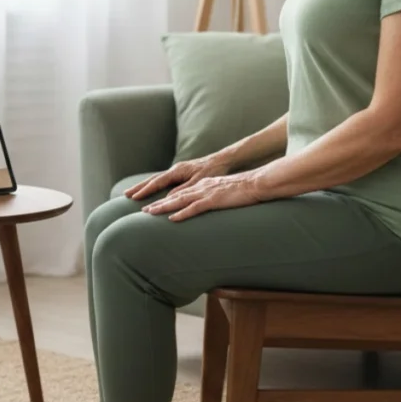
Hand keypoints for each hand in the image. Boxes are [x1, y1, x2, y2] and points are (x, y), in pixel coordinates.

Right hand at [124, 153, 231, 200]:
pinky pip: (162, 180)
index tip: (134, 197)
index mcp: (177, 171)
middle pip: (153, 179)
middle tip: (125, 194)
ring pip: (156, 179)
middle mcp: (175, 170)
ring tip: (132, 193)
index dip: (145, 190)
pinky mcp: (181, 174)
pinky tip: (150, 190)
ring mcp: (177, 171)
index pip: (157, 182)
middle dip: (139, 187)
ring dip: (144, 186)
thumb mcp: (199, 182)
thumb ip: (184, 189)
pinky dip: (153, 185)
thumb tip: (169, 197)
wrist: (222, 160)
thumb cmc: (213, 171)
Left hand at [141, 171, 264, 221]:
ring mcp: (207, 193)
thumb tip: (207, 205)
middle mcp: (201, 187)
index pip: (180, 192)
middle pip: (175, 196)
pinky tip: (172, 219)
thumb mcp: (224, 192)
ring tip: (150, 213)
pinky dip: (182, 213)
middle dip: (158, 203)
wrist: (257, 183)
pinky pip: (195, 208)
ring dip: (164, 207)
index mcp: (203, 185)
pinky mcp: (214, 199)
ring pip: (180, 200)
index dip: (165, 199)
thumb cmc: (244, 189)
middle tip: (143, 211)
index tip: (153, 205)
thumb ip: (214, 197)